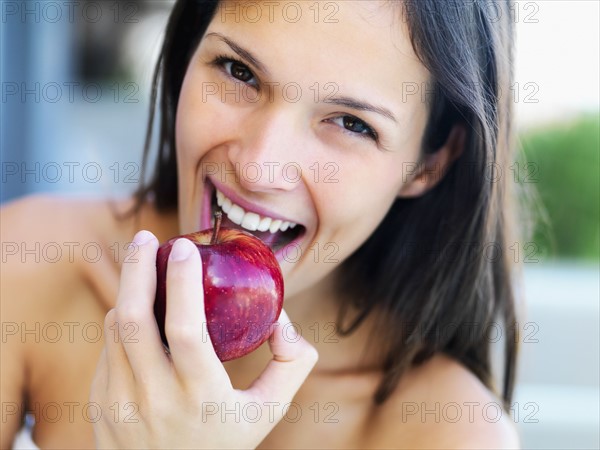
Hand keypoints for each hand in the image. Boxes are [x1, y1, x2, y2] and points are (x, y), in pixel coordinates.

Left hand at [90, 230, 317, 448]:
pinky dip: (123, 320)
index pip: (185, 329)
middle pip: (133, 319)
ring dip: (128, 289)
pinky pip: (108, 348)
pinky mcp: (100, 405)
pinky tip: (139, 309)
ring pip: (114, 329)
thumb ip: (291, 364)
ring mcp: (119, 405)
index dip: (183, 281)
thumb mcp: (269, 411)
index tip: (185, 247)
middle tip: (147, 238)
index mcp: (200, 398)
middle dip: (137, 268)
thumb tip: (282, 319)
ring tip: (143, 264)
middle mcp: (154, 400)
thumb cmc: (224, 444)